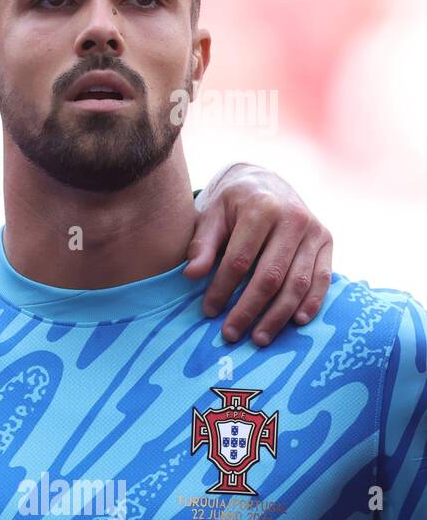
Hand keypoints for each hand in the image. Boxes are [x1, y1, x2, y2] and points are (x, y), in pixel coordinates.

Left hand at [185, 163, 332, 345]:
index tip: (208, 312)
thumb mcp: (210, 215)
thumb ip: (202, 244)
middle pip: (270, 276)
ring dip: (278, 315)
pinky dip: (311, 302)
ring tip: (258, 338)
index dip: (223, 289)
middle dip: (249, 309)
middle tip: (231, 335)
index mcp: (261, 208)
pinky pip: (322, 278)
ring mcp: (315, 230)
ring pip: (298, 282)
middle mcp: (293, 218)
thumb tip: (191, 275)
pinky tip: (295, 322)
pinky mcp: (327, 240)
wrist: (264, 181)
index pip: (240, 260)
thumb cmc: (230, 203)